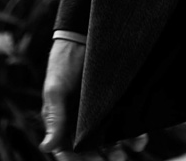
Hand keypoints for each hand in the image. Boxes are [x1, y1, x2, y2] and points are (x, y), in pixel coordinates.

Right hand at [41, 39, 148, 160]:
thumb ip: (54, 118)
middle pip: (93, 151)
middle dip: (104, 159)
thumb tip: (46, 148)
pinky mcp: (119, 103)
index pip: (69, 152)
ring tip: (128, 152)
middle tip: (116, 160)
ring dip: (120, 150)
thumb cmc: (64, 63)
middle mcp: (83, 124)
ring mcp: (102, 114)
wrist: (86, 36)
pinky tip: (139, 139)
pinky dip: (134, 134)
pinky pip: (126, 123)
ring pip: (111, 141)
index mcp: (64, 124)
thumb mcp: (56, 90)